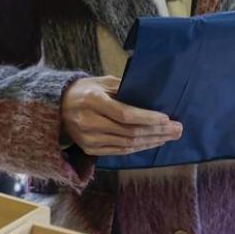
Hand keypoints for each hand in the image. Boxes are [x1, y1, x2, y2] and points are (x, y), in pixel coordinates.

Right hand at [60, 76, 181, 156]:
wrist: (57, 107)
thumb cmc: (85, 90)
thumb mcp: (102, 82)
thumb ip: (124, 88)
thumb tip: (151, 96)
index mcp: (93, 101)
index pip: (124, 114)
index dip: (147, 118)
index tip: (166, 118)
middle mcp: (89, 122)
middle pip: (130, 131)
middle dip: (157, 131)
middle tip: (177, 129)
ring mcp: (89, 138)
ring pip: (127, 144)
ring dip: (151, 141)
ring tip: (169, 137)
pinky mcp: (90, 149)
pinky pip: (119, 151)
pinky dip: (138, 148)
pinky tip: (152, 143)